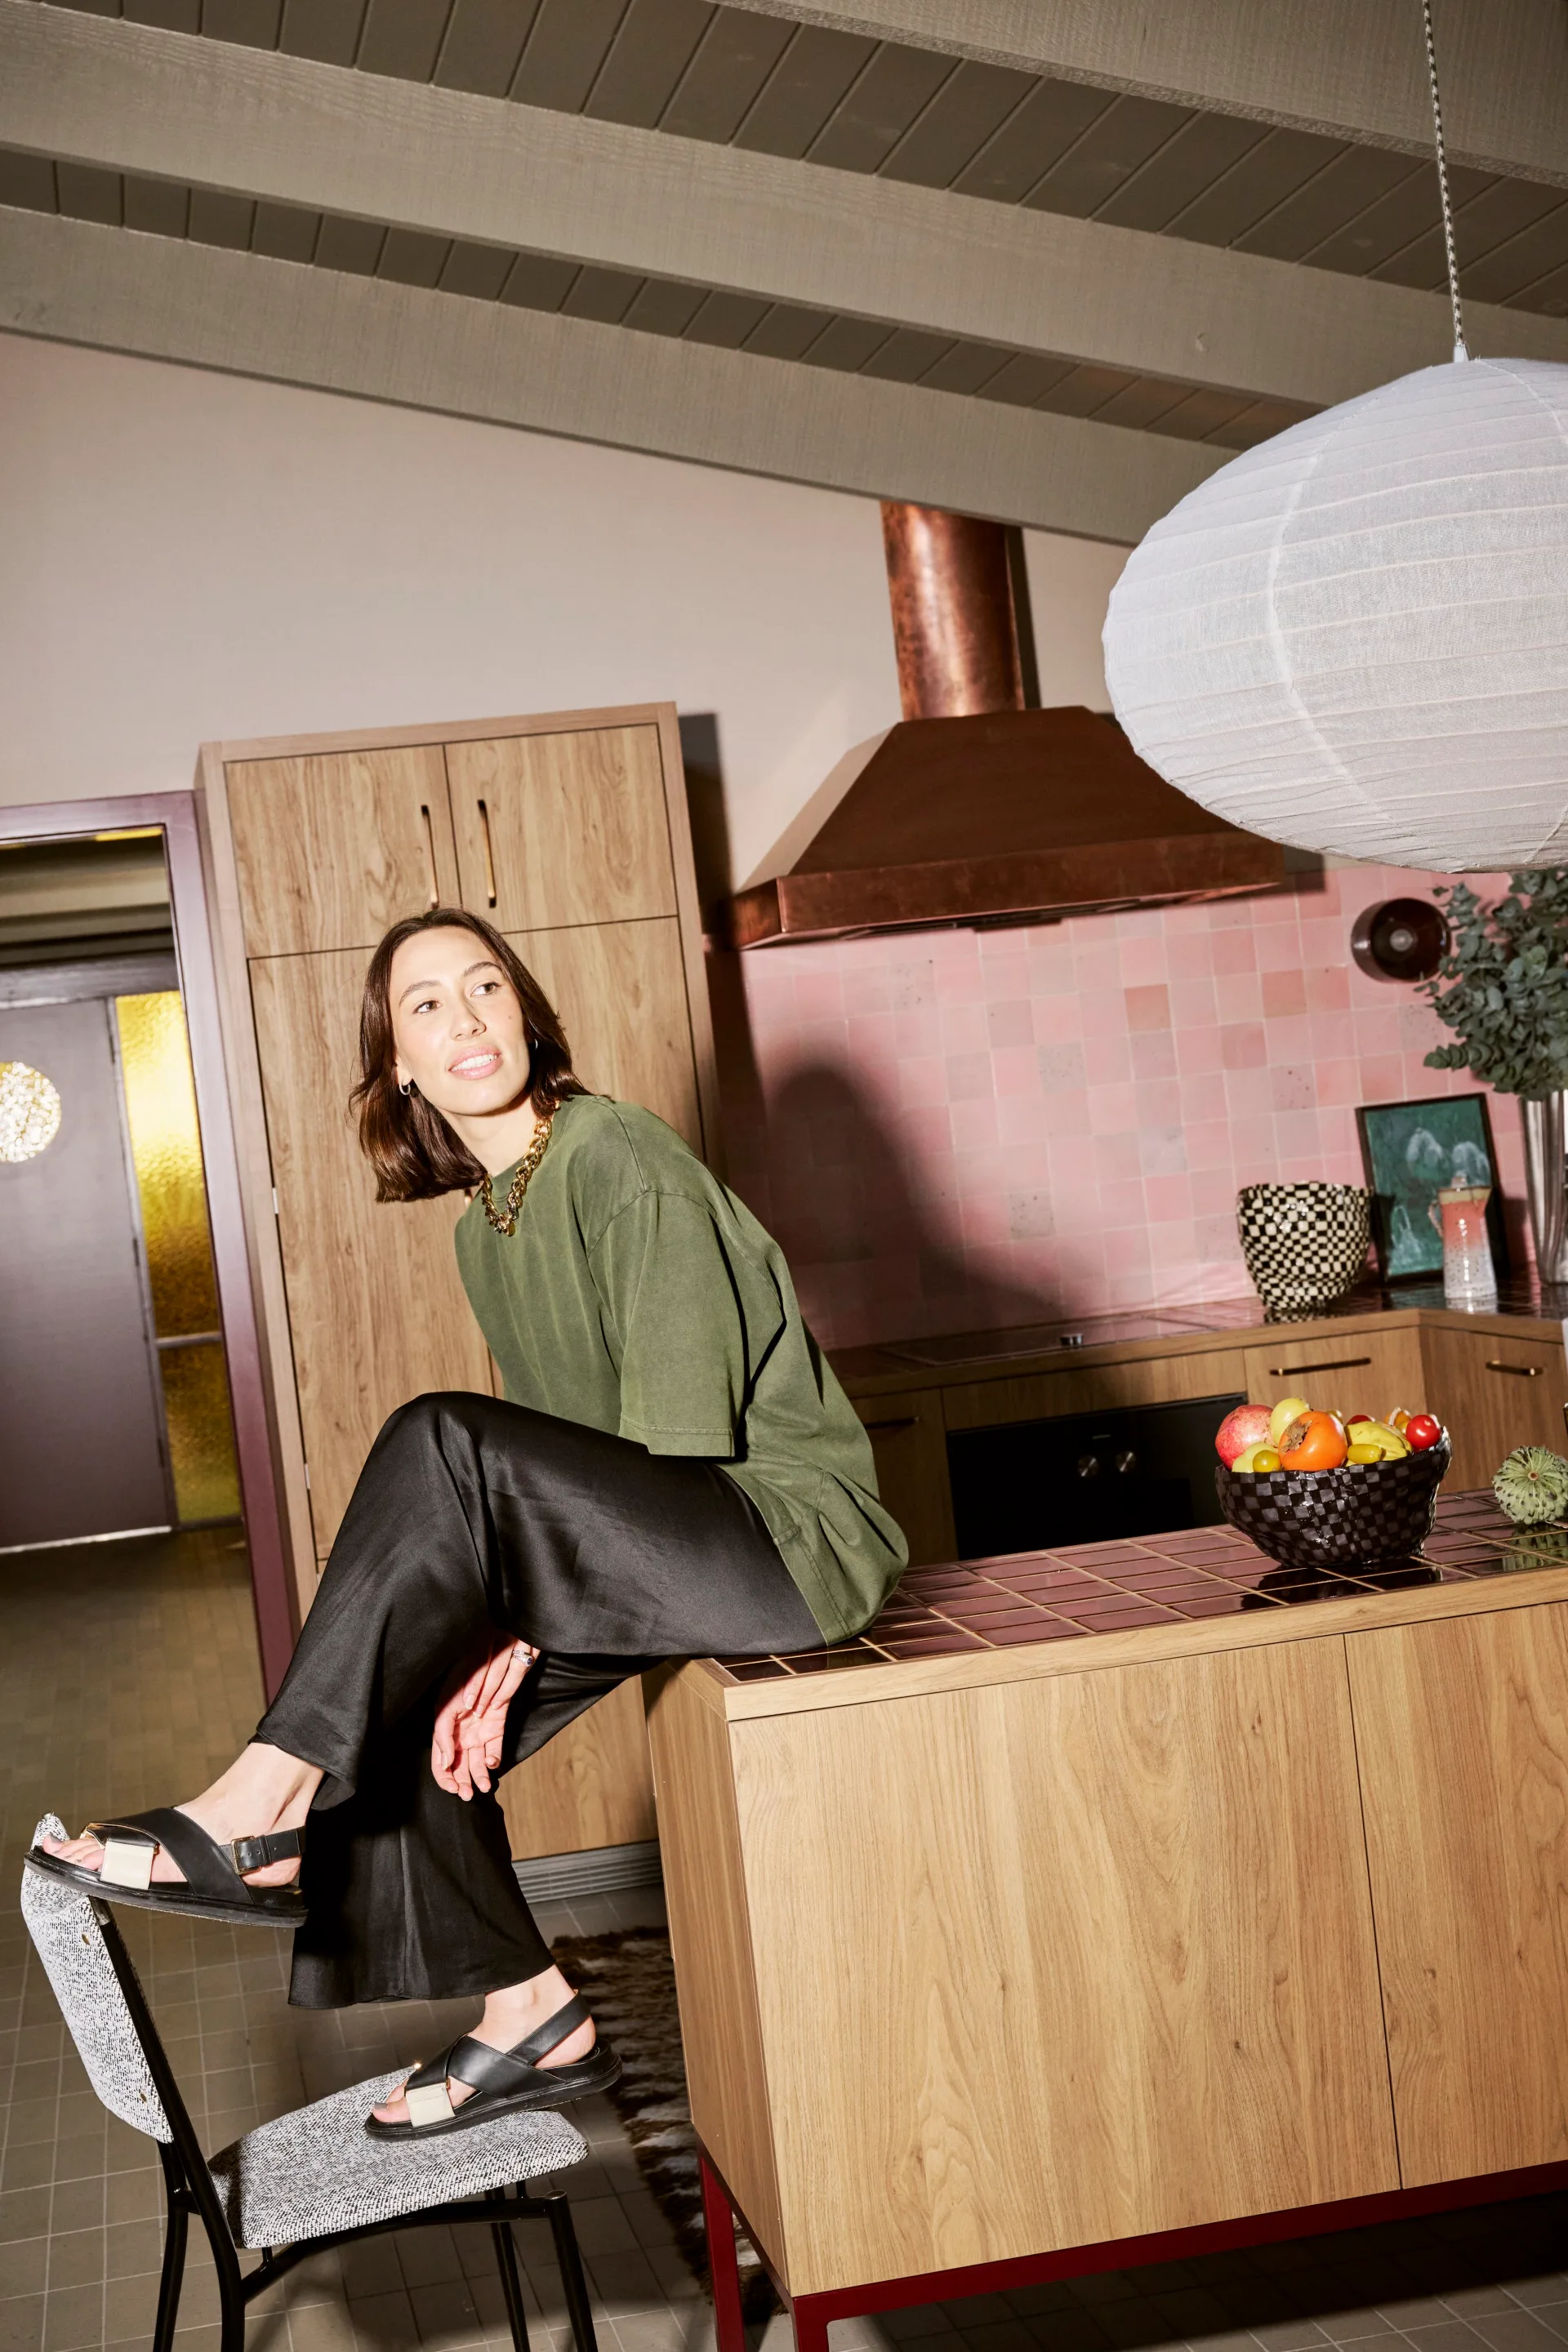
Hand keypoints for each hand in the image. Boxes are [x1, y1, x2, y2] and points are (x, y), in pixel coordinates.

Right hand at [431, 1634, 537, 1799]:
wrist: (506, 1644)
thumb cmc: (481, 1655)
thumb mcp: (466, 1674)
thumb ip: (458, 1702)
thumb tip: (458, 1722)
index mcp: (447, 1713)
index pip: (440, 1746)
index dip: (442, 1766)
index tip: (449, 1780)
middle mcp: (460, 1723)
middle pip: (455, 1758)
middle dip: (458, 1778)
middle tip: (464, 1794)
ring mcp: (478, 1725)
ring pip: (474, 1757)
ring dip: (475, 1774)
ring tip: (481, 1789)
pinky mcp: (496, 1724)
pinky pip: (494, 1745)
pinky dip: (493, 1757)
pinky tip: (494, 1766)